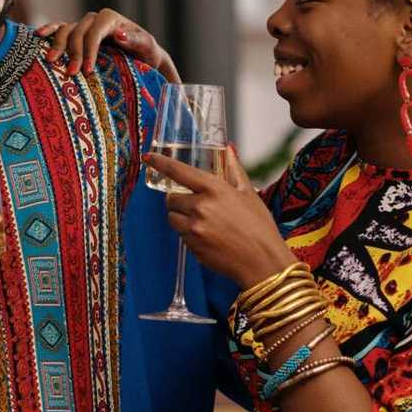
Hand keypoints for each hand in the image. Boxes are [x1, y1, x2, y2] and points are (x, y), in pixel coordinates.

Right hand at [36, 8, 180, 82]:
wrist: (141, 58)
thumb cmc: (146, 54)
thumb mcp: (148, 48)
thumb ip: (136, 40)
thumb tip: (118, 34)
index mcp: (111, 19)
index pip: (95, 30)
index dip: (89, 49)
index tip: (87, 70)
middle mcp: (95, 20)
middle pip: (78, 31)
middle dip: (73, 52)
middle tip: (71, 73)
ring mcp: (84, 26)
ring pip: (65, 30)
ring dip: (57, 44)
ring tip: (51, 61)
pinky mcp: (75, 34)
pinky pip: (59, 29)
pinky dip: (49, 30)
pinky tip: (39, 36)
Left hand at [144, 146, 295, 287]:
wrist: (263, 262)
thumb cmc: (260, 226)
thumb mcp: (249, 193)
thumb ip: (233, 169)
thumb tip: (228, 149)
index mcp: (214, 189)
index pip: (179, 171)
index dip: (161, 163)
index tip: (148, 158)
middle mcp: (200, 207)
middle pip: (171, 198)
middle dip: (179, 200)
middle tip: (196, 204)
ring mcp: (194, 228)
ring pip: (172, 218)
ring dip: (181, 217)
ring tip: (204, 222)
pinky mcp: (192, 247)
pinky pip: (181, 236)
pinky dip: (189, 234)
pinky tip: (209, 237)